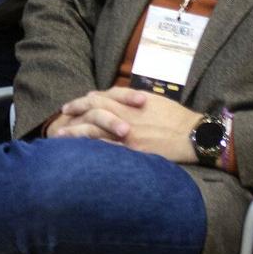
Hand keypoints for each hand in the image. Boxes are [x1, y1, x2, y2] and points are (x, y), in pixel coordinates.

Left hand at [50, 88, 204, 161]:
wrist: (193, 135)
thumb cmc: (174, 117)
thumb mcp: (151, 100)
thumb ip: (128, 99)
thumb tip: (109, 99)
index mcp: (129, 103)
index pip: (97, 99)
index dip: (80, 102)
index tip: (69, 107)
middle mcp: (126, 117)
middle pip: (91, 114)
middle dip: (72, 117)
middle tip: (58, 123)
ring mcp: (129, 136)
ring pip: (94, 132)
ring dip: (75, 134)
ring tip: (60, 138)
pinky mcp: (135, 153)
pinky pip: (108, 151)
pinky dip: (92, 151)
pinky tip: (80, 154)